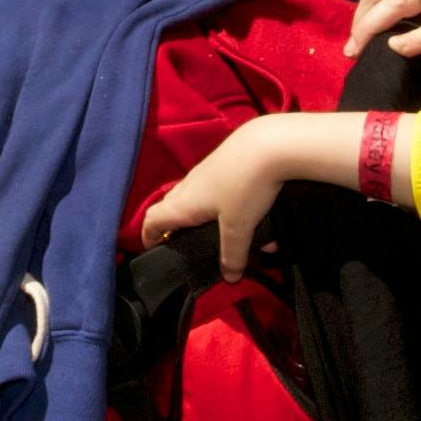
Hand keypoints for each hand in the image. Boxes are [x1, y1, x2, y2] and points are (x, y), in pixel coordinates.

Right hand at [138, 122, 290, 282]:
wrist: (271, 143)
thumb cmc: (244, 187)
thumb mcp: (238, 228)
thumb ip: (232, 254)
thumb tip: (229, 277)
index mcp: (184, 203)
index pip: (154, 219)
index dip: (148, 236)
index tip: (152, 249)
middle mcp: (191, 185)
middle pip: (172, 206)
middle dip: (175, 226)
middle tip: (185, 243)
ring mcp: (209, 170)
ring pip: (200, 197)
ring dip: (209, 217)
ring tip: (228, 234)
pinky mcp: (229, 162)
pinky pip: (222, 188)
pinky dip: (231, 205)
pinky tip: (256, 213)